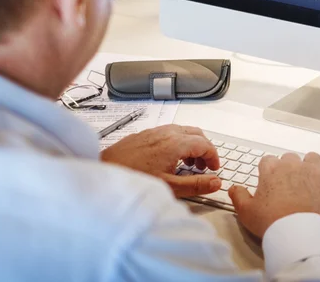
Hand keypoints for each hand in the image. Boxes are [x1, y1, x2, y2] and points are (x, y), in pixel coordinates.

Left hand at [101, 125, 220, 198]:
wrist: (103, 171)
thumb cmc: (133, 178)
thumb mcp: (170, 187)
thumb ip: (196, 185)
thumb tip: (216, 182)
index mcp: (176, 142)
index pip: (205, 144)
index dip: (214, 157)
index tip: (214, 170)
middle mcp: (167, 132)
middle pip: (196, 134)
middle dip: (204, 150)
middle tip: (204, 167)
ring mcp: (155, 131)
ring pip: (183, 132)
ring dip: (191, 146)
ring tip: (187, 166)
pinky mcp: (144, 134)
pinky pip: (169, 133)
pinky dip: (178, 143)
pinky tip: (169, 161)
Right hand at [228, 152, 319, 237]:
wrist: (296, 233)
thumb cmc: (271, 222)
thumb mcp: (246, 212)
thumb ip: (238, 196)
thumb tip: (233, 188)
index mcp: (271, 169)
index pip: (267, 160)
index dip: (268, 171)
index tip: (269, 181)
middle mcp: (292, 165)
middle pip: (289, 158)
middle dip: (288, 168)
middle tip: (287, 184)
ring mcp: (312, 171)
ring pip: (312, 158)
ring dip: (310, 166)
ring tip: (307, 180)